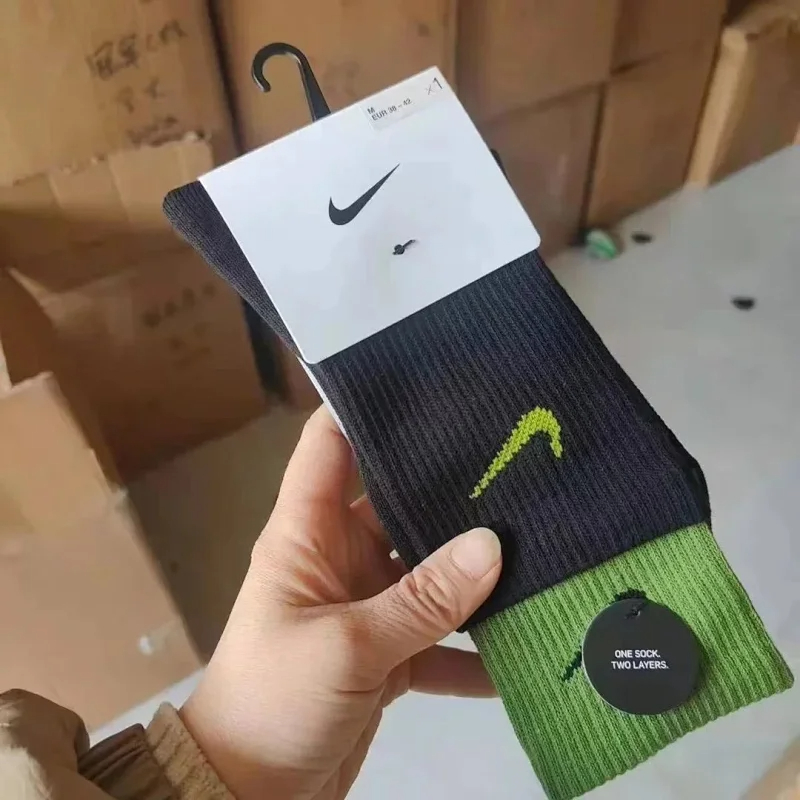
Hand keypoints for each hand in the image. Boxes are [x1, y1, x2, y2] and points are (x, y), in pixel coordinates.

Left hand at [180, 407, 501, 799]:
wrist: (248, 794)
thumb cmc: (274, 699)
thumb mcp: (349, 646)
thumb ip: (422, 598)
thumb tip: (493, 544)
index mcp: (308, 533)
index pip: (329, 445)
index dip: (365, 407)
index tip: (424, 379)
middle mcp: (340, 558)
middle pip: (397, 504)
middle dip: (450, 489)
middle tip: (519, 458)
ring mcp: (367, 606)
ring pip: (428, 572)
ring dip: (473, 571)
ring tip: (543, 538)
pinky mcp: (388, 654)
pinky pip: (438, 637)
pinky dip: (473, 646)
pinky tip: (527, 641)